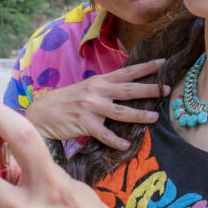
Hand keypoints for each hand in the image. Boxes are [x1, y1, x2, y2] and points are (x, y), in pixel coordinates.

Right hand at [24, 59, 168, 148]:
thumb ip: (105, 89)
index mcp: (100, 81)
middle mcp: (97, 91)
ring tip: (155, 118)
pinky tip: (126, 145)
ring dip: (139, 115)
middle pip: (128, 89)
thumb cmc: (67, 101)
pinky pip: (103, 133)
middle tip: (166, 90)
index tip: (163, 62)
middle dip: (149, 89)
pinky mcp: (84, 123)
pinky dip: (115, 140)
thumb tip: (128, 90)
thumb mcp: (87, 89)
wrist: (41, 113)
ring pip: (120, 111)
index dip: (145, 67)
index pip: (126, 72)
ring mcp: (90, 107)